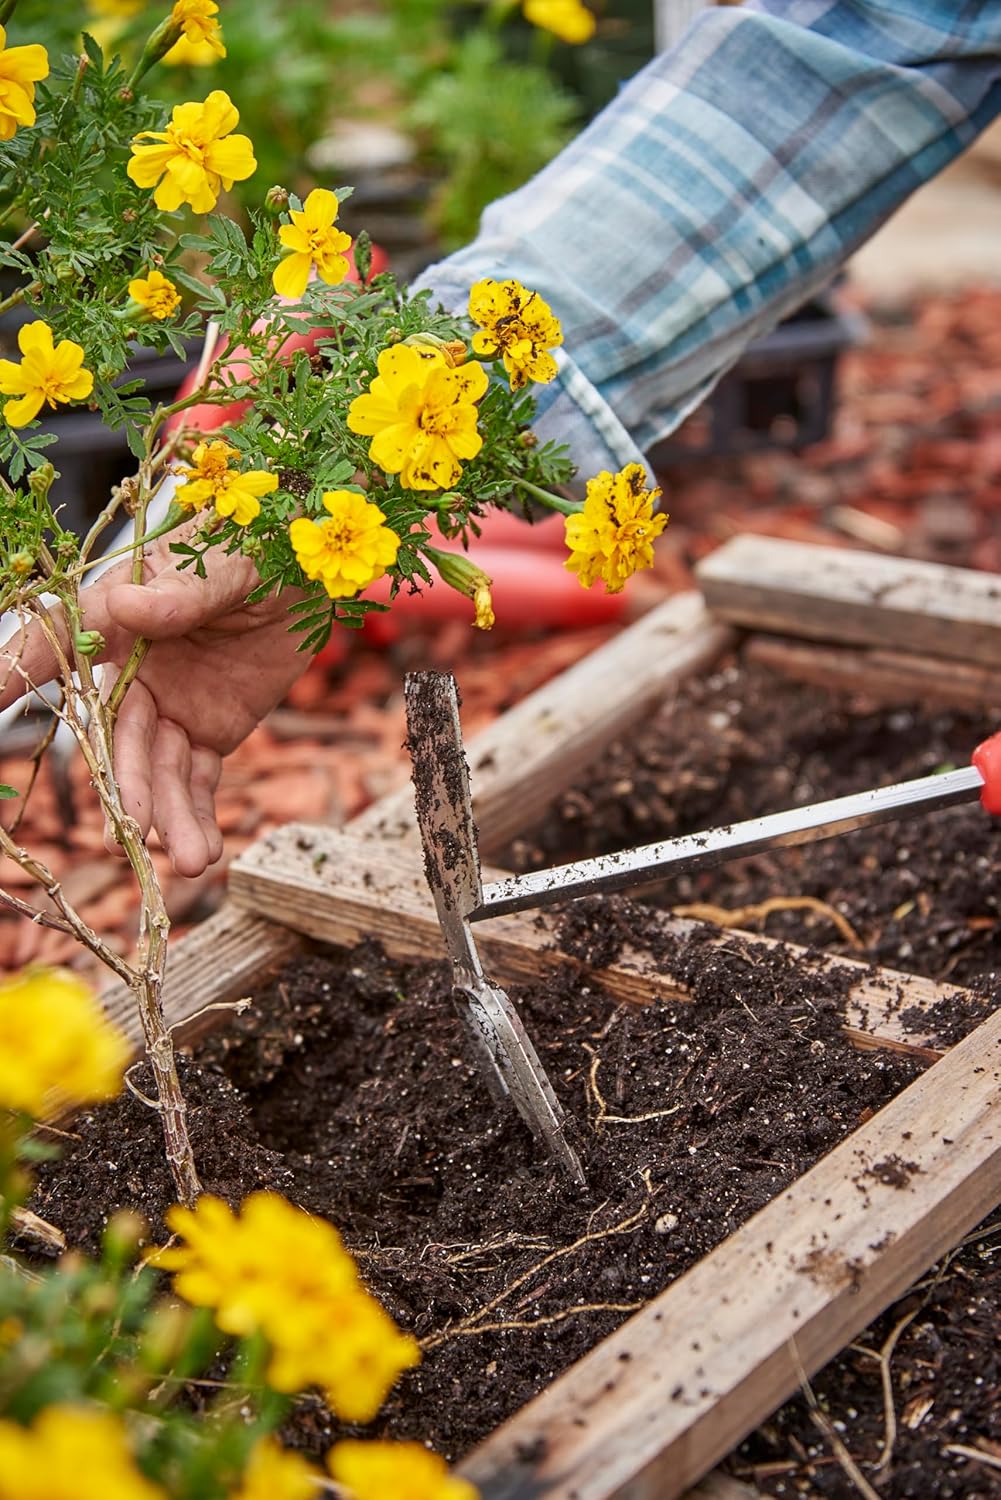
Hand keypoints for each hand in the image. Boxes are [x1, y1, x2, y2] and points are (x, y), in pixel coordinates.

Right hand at [1, 532, 310, 876]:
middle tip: (136, 824)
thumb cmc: (259, 550)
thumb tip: (128, 607)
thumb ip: (184, 592)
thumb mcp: (229, 565)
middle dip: (127, 781)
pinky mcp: (209, 729)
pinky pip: (198, 780)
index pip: (60, 643)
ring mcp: (170, 704)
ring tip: (188, 860)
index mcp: (122, 614)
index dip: (20, 668)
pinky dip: (198, 817)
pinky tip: (203, 852)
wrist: (305, 575)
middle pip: (117, 733)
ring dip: (167, 816)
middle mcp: (134, 667)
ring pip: (157, 769)